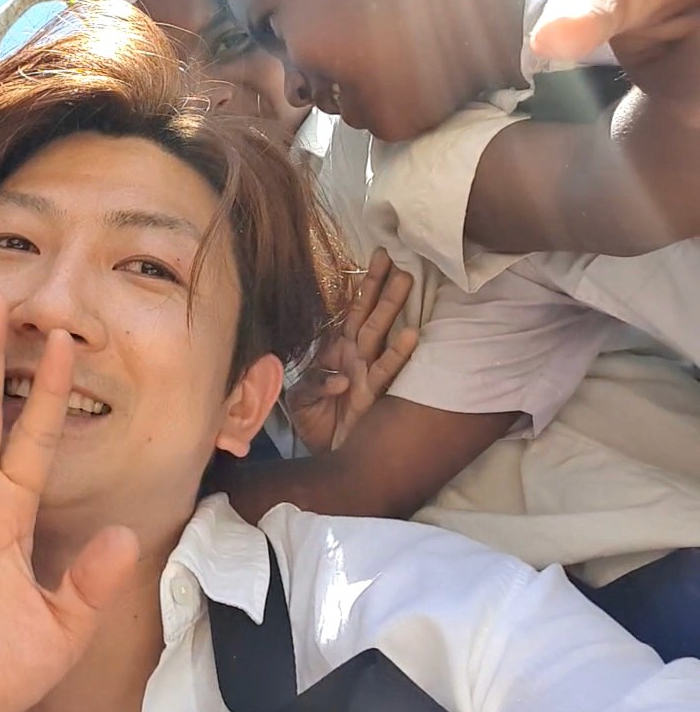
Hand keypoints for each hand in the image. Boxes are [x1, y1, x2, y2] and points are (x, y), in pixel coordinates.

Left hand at [286, 250, 417, 452]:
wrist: (326, 456)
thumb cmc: (316, 422)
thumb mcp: (301, 398)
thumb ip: (311, 381)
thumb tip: (338, 377)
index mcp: (338, 352)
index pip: (350, 313)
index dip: (360, 288)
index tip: (373, 258)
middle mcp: (355, 357)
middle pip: (368, 315)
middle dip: (379, 286)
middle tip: (393, 255)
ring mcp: (367, 372)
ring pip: (379, 333)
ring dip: (391, 307)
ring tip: (406, 280)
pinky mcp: (375, 394)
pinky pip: (386, 370)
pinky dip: (396, 354)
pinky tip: (411, 335)